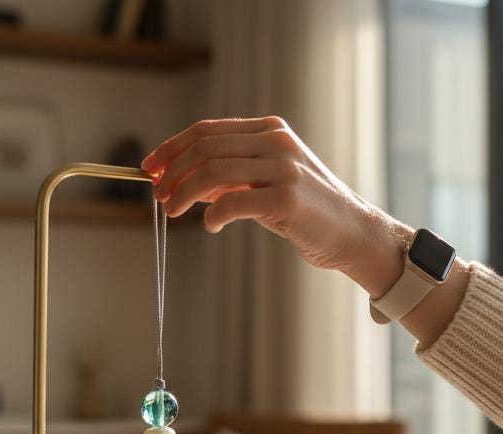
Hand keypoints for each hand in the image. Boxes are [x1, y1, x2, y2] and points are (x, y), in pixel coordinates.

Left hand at [141, 116, 403, 279]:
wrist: (352, 233)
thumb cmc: (306, 212)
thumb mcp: (265, 185)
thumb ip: (230, 179)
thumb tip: (183, 182)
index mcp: (269, 130)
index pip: (207, 131)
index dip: (172, 148)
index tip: (150, 168)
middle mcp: (277, 141)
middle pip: (205, 148)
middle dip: (173, 172)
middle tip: (158, 197)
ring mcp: (284, 167)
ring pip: (213, 171)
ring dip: (184, 193)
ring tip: (173, 212)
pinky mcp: (288, 197)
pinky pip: (233, 202)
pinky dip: (212, 215)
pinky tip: (210, 226)